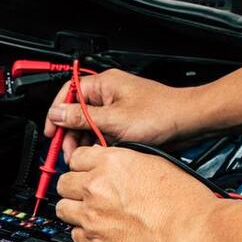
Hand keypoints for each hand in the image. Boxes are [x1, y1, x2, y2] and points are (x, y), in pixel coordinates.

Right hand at [44, 69, 209, 161]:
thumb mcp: (114, 120)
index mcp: (104, 84)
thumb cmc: (161, 114)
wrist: (189, 122)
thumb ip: (81, 118)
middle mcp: (108, 94)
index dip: (56, 113)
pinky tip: (100, 155)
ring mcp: (117, 108)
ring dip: (86, 142)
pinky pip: (104, 132)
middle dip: (71, 134)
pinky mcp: (125, 122)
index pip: (68, 93)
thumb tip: (57, 114)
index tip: (52, 133)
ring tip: (84, 158)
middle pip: (77, 113)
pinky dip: (100, 144)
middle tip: (68, 153)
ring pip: (90, 126)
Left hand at [55, 146, 218, 241]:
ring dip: (74, 210)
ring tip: (90, 213)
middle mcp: (96, 187)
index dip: (82, 166)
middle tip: (88, 194)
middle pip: (63, 183)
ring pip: (62, 209)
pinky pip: (74, 235)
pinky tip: (98, 231)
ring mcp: (92, 215)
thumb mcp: (156, 163)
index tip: (86, 171)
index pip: (76, 158)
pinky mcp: (95, 241)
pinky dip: (83, 234)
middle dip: (74, 188)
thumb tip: (114, 165)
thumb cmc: (185, 202)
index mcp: (111, 162)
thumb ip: (126, 163)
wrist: (193, 233)